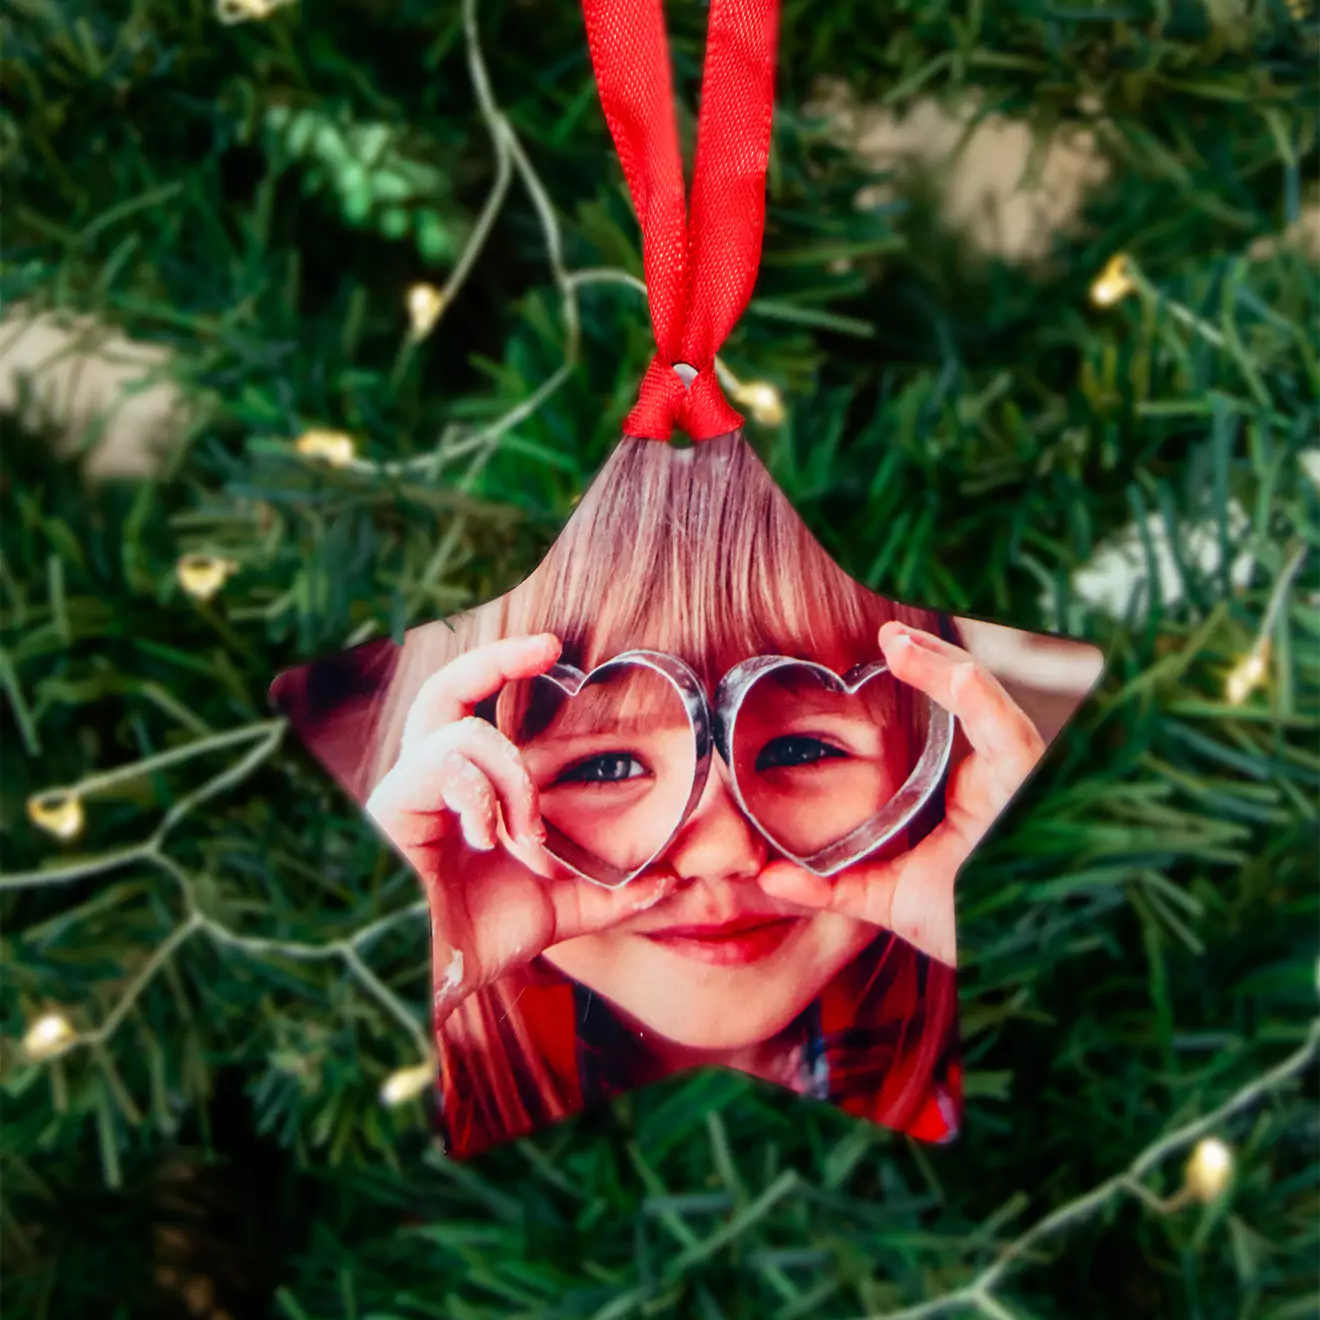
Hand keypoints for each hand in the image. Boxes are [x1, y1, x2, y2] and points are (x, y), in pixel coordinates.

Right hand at [364, 633, 678, 1018]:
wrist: (427, 985)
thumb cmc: (474, 943)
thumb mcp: (556, 912)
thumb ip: (607, 894)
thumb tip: (669, 882)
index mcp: (464, 791)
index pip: (470, 708)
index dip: (500, 666)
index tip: (551, 650)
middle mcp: (429, 782)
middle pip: (442, 690)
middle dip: (493, 658)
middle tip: (546, 647)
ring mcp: (407, 793)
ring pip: (461, 733)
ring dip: (512, 779)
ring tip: (527, 837)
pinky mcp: (390, 811)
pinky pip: (441, 765)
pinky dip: (482, 797)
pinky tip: (491, 840)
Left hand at [757, 621, 1046, 966]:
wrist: (1005, 963)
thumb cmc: (965, 928)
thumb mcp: (887, 900)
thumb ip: (831, 886)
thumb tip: (767, 877)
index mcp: (967, 791)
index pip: (952, 719)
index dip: (926, 677)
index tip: (883, 649)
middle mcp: (996, 778)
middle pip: (971, 698)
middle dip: (932, 659)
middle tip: (887, 633)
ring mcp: (1016, 782)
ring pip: (989, 704)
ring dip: (945, 667)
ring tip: (900, 644)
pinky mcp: (1028, 790)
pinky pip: (1010, 735)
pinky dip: (981, 700)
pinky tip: (953, 674)